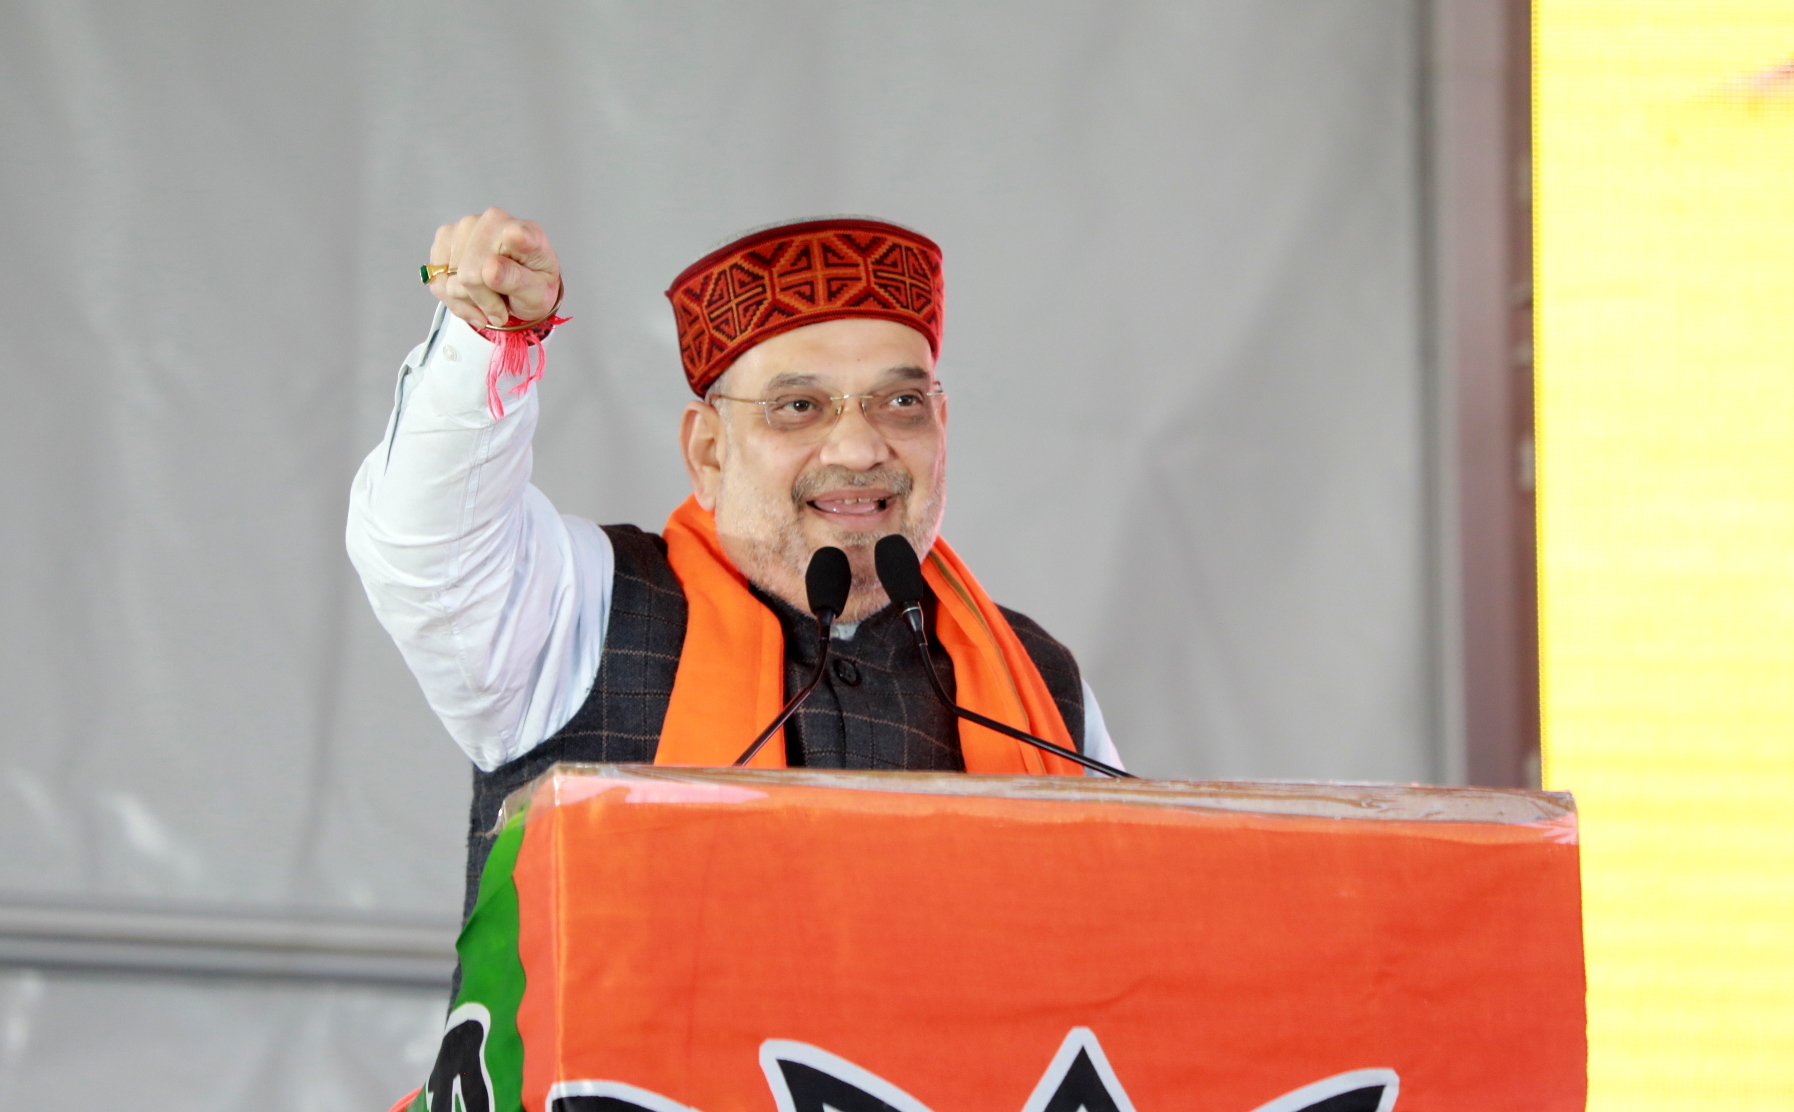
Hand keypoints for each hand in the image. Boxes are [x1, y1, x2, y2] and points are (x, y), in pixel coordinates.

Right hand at [426, 207, 561, 328]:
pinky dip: (454, 300)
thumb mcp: (537, 293)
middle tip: (501, 309)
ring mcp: (464, 227)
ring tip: (489, 302)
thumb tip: (490, 269)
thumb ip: (517, 280)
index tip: (512, 242)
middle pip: (469, 275)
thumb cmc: (533, 287)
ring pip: (451, 282)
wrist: (523, 286)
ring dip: (469, 302)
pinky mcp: (444, 239)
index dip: (508, 249)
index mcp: (524, 231)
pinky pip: (437, 282)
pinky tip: (472, 300)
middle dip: (484, 301)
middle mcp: (491, 221)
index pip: (512, 239)